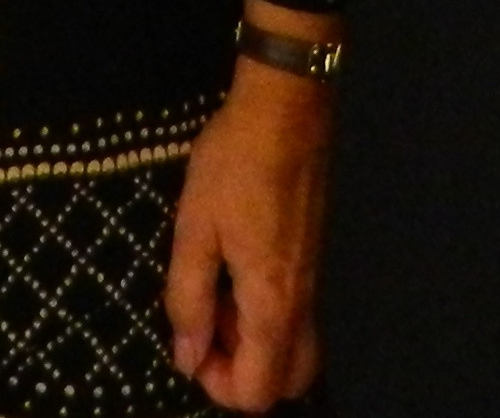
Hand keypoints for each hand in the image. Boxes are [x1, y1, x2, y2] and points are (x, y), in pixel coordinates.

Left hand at [165, 42, 331, 408]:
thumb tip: (188, 359)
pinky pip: (293, 312)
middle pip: (288, 381)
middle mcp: (301, 302)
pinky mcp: (310, 256)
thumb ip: (189, 300)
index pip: (258, 392)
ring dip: (250, 339)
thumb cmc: (233, 165)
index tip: (190, 344)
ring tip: (214, 290)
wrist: (284, 109)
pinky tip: (231, 265)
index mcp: (272, 303)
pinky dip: (262, 311)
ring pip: (292, 346)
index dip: (218, 385)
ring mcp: (311, 279)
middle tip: (207, 326)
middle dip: (243, 372)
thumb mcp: (194, 230)